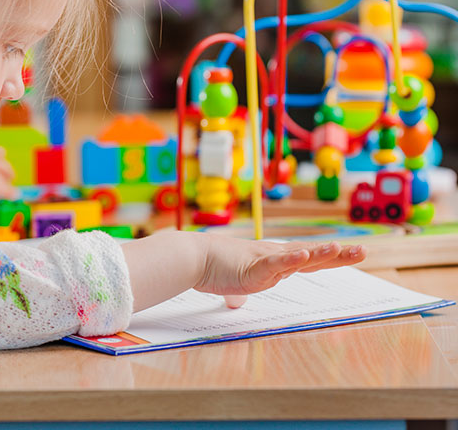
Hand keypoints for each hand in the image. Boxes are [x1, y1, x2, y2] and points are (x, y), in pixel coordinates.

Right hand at [121, 231, 365, 313]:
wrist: (192, 257)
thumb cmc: (210, 267)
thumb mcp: (230, 282)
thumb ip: (237, 292)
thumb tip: (234, 303)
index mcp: (271, 261)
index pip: (305, 259)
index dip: (327, 257)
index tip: (350, 253)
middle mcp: (273, 258)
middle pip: (310, 256)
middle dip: (337, 255)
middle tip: (362, 252)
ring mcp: (264, 261)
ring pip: (297, 257)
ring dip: (319, 254)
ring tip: (340, 250)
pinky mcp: (253, 266)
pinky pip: (276, 263)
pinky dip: (291, 259)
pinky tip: (305, 255)